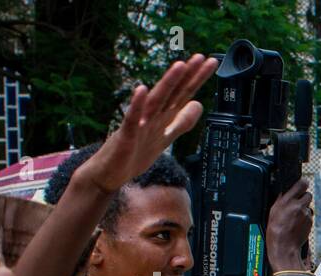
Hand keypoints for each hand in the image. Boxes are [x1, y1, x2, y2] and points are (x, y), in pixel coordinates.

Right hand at [77, 56, 218, 194]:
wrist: (110, 173)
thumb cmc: (135, 154)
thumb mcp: (166, 137)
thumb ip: (181, 122)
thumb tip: (199, 105)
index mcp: (162, 116)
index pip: (183, 94)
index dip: (197, 80)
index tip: (210, 63)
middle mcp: (151, 115)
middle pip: (173, 93)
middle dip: (187, 75)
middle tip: (201, 57)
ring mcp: (139, 123)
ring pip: (156, 101)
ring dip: (167, 83)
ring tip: (180, 66)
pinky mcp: (127, 135)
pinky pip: (132, 118)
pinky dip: (137, 105)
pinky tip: (141, 90)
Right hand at [265, 178, 312, 273]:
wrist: (284, 246)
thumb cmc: (275, 230)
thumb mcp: (273, 211)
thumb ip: (282, 199)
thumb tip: (287, 192)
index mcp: (287, 200)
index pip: (301, 183)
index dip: (303, 183)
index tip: (302, 184)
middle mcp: (298, 205)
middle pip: (308, 194)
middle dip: (304, 197)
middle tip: (297, 203)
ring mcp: (306, 214)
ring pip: (308, 206)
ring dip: (303, 209)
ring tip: (294, 217)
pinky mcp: (310, 222)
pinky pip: (309, 216)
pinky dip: (304, 218)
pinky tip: (297, 224)